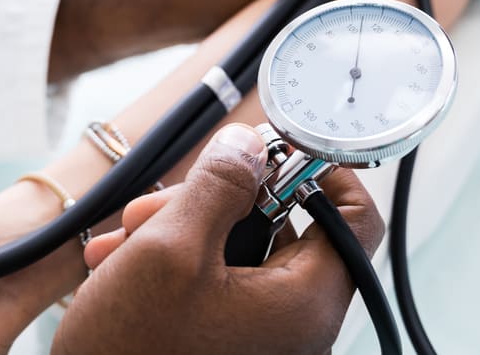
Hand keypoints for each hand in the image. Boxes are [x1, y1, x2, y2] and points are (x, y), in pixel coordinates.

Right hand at [52, 124, 383, 354]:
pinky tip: (124, 260)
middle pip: (284, 227)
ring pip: (240, 250)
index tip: (275, 146)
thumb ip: (220, 185)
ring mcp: (263, 336)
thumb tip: (249, 145)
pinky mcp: (229, 341)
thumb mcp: (171, 250)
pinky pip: (219, 282)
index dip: (324, 170)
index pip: (355, 218)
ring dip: (183, 229)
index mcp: (304, 302)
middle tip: (160, 202)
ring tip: (126, 237)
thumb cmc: (131, 353)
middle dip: (217, 200)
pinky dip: (178, 262)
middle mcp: (295, 322)